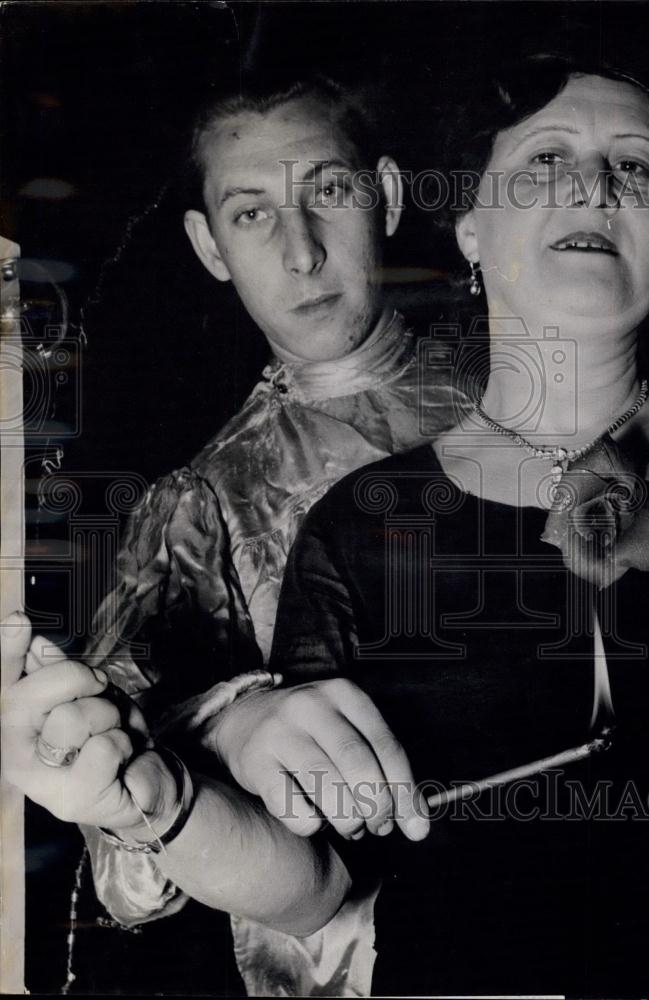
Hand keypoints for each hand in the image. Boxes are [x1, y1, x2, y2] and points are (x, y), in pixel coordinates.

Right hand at [1, 612, 177, 837]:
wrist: (143, 785)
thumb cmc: (109, 734)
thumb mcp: (88, 695)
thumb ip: (57, 671)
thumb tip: (36, 642)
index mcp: (14, 724)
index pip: (3, 681)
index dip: (7, 651)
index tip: (18, 620)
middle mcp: (14, 754)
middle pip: (31, 696)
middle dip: (77, 680)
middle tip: (98, 689)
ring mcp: (39, 782)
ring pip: (69, 718)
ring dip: (106, 716)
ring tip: (111, 732)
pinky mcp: (71, 800)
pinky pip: (102, 746)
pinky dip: (122, 743)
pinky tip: (119, 758)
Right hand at [208, 677, 429, 841]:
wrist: (244, 719)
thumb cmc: (311, 733)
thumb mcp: (347, 730)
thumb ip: (381, 766)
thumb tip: (417, 822)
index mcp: (344, 694)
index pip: (386, 746)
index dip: (405, 791)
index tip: (416, 827)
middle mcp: (311, 706)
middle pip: (358, 765)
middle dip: (377, 807)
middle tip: (379, 827)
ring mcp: (280, 731)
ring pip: (327, 788)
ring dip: (347, 820)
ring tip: (351, 827)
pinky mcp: (255, 762)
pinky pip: (292, 807)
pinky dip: (311, 825)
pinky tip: (315, 821)